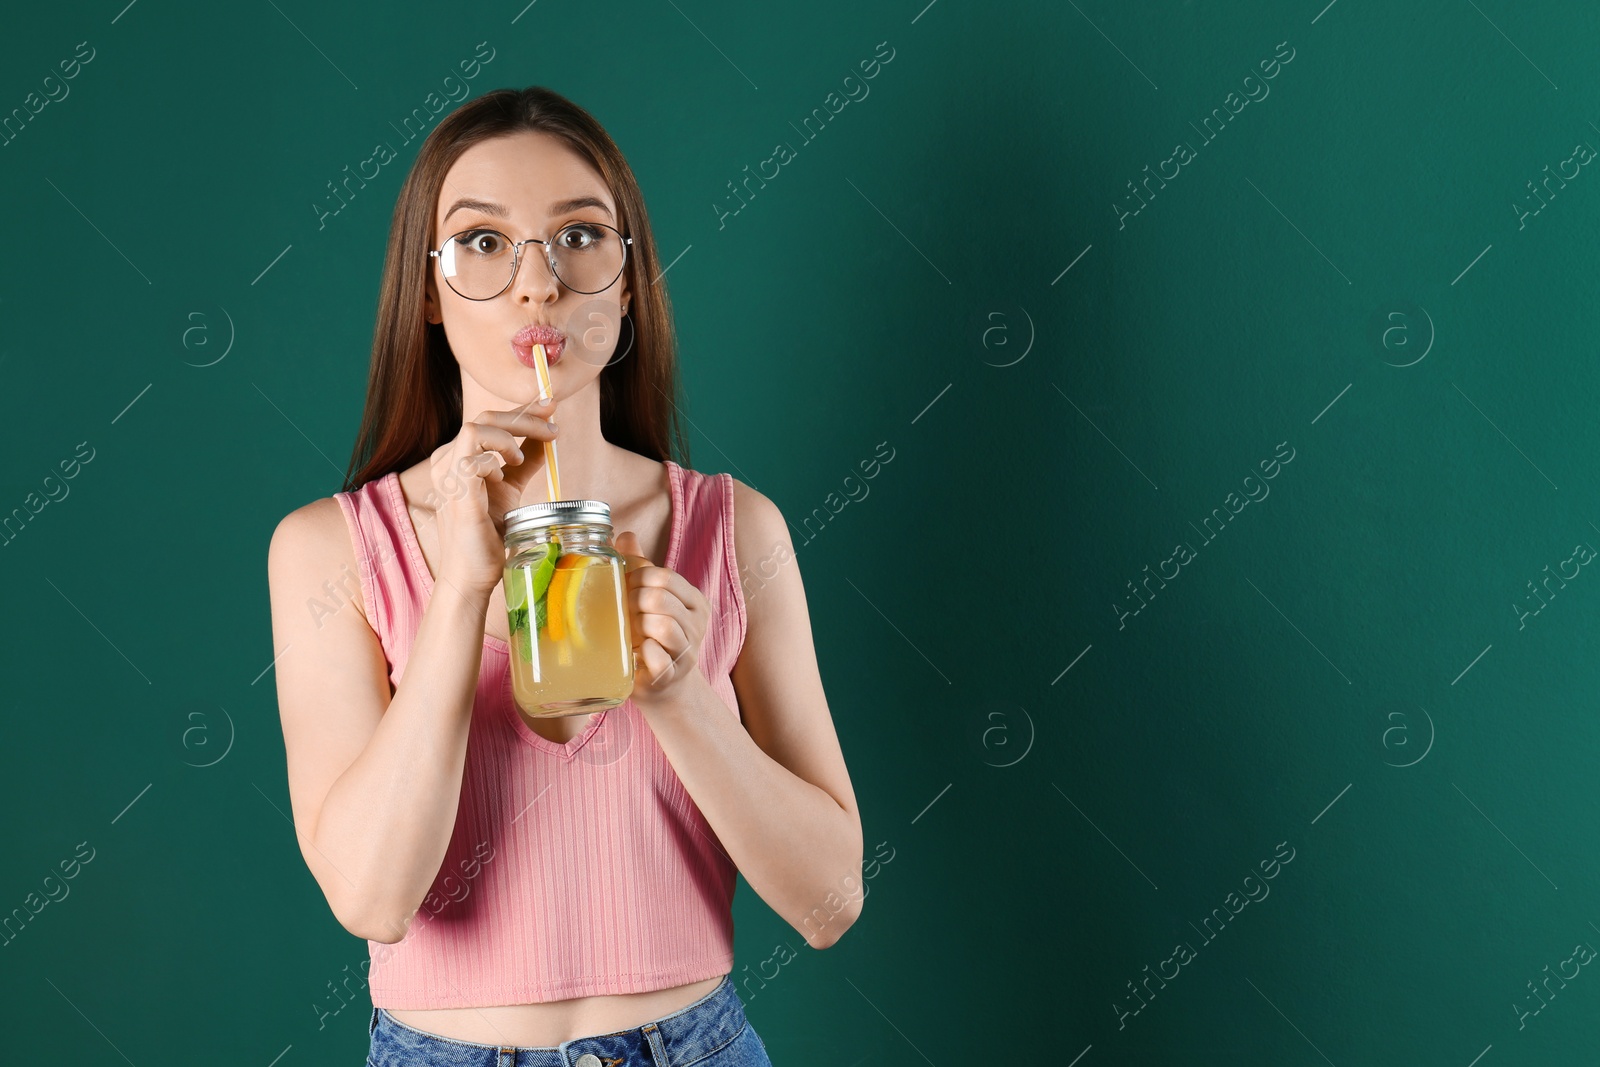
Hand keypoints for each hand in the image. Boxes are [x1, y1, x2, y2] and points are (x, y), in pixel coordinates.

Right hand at [430, 398, 559, 596]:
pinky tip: (503, 477)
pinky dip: (494, 460)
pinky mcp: (455, 489)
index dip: (522, 409)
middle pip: (485, 418)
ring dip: (509, 437)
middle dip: (524, 417)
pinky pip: (472, 455)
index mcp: (460, 458)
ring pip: (476, 427)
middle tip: (553, 428)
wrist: (472, 574)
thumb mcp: (510, 490)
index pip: (491, 422)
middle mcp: (448, 460)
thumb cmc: (486, 536)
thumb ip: (524, 464)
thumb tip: (545, 440)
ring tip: (521, 460)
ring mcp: (448, 473)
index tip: (550, 405)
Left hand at [614, 530, 710, 706]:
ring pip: (661, 626)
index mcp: (695, 601)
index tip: (624, 588)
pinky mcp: (672, 676)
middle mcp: (697, 624)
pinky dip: (642, 653)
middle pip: (660, 598)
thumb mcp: (649, 598)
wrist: (662, 686)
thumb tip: (624, 534)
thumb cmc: (652, 637)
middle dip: (633, 602)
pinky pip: (656, 657)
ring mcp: (688, 652)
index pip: (664, 576)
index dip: (636, 577)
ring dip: (636, 627)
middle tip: (623, 613)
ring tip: (630, 634)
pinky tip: (636, 653)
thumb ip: (639, 566)